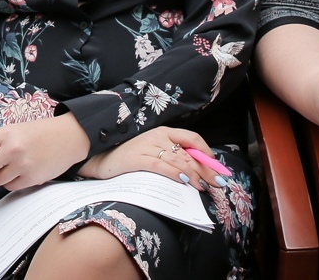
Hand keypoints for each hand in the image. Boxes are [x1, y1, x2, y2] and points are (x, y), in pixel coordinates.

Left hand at [0, 114, 89, 191]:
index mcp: (5, 134)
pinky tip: (20, 172)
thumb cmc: (42, 132)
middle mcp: (12, 149)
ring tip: (8, 167)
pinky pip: (11, 186)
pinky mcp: (31, 178)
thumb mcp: (16, 129)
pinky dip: (11, 182)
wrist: (69, 136)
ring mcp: (21, 165)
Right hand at [79, 126, 224, 191]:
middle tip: (218, 182)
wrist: (100, 156)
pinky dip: (176, 174)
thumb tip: (195, 170)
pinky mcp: (138, 158)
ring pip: (179, 160)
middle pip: (189, 152)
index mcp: (164, 131)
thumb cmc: (129, 156)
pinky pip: (162, 166)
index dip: (207, 153)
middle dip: (206, 169)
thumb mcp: (152, 150)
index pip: (192, 138)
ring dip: (195, 175)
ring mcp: (148, 146)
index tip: (218, 168)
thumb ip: (171, 156)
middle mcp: (158, 136)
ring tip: (204, 186)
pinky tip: (186, 182)